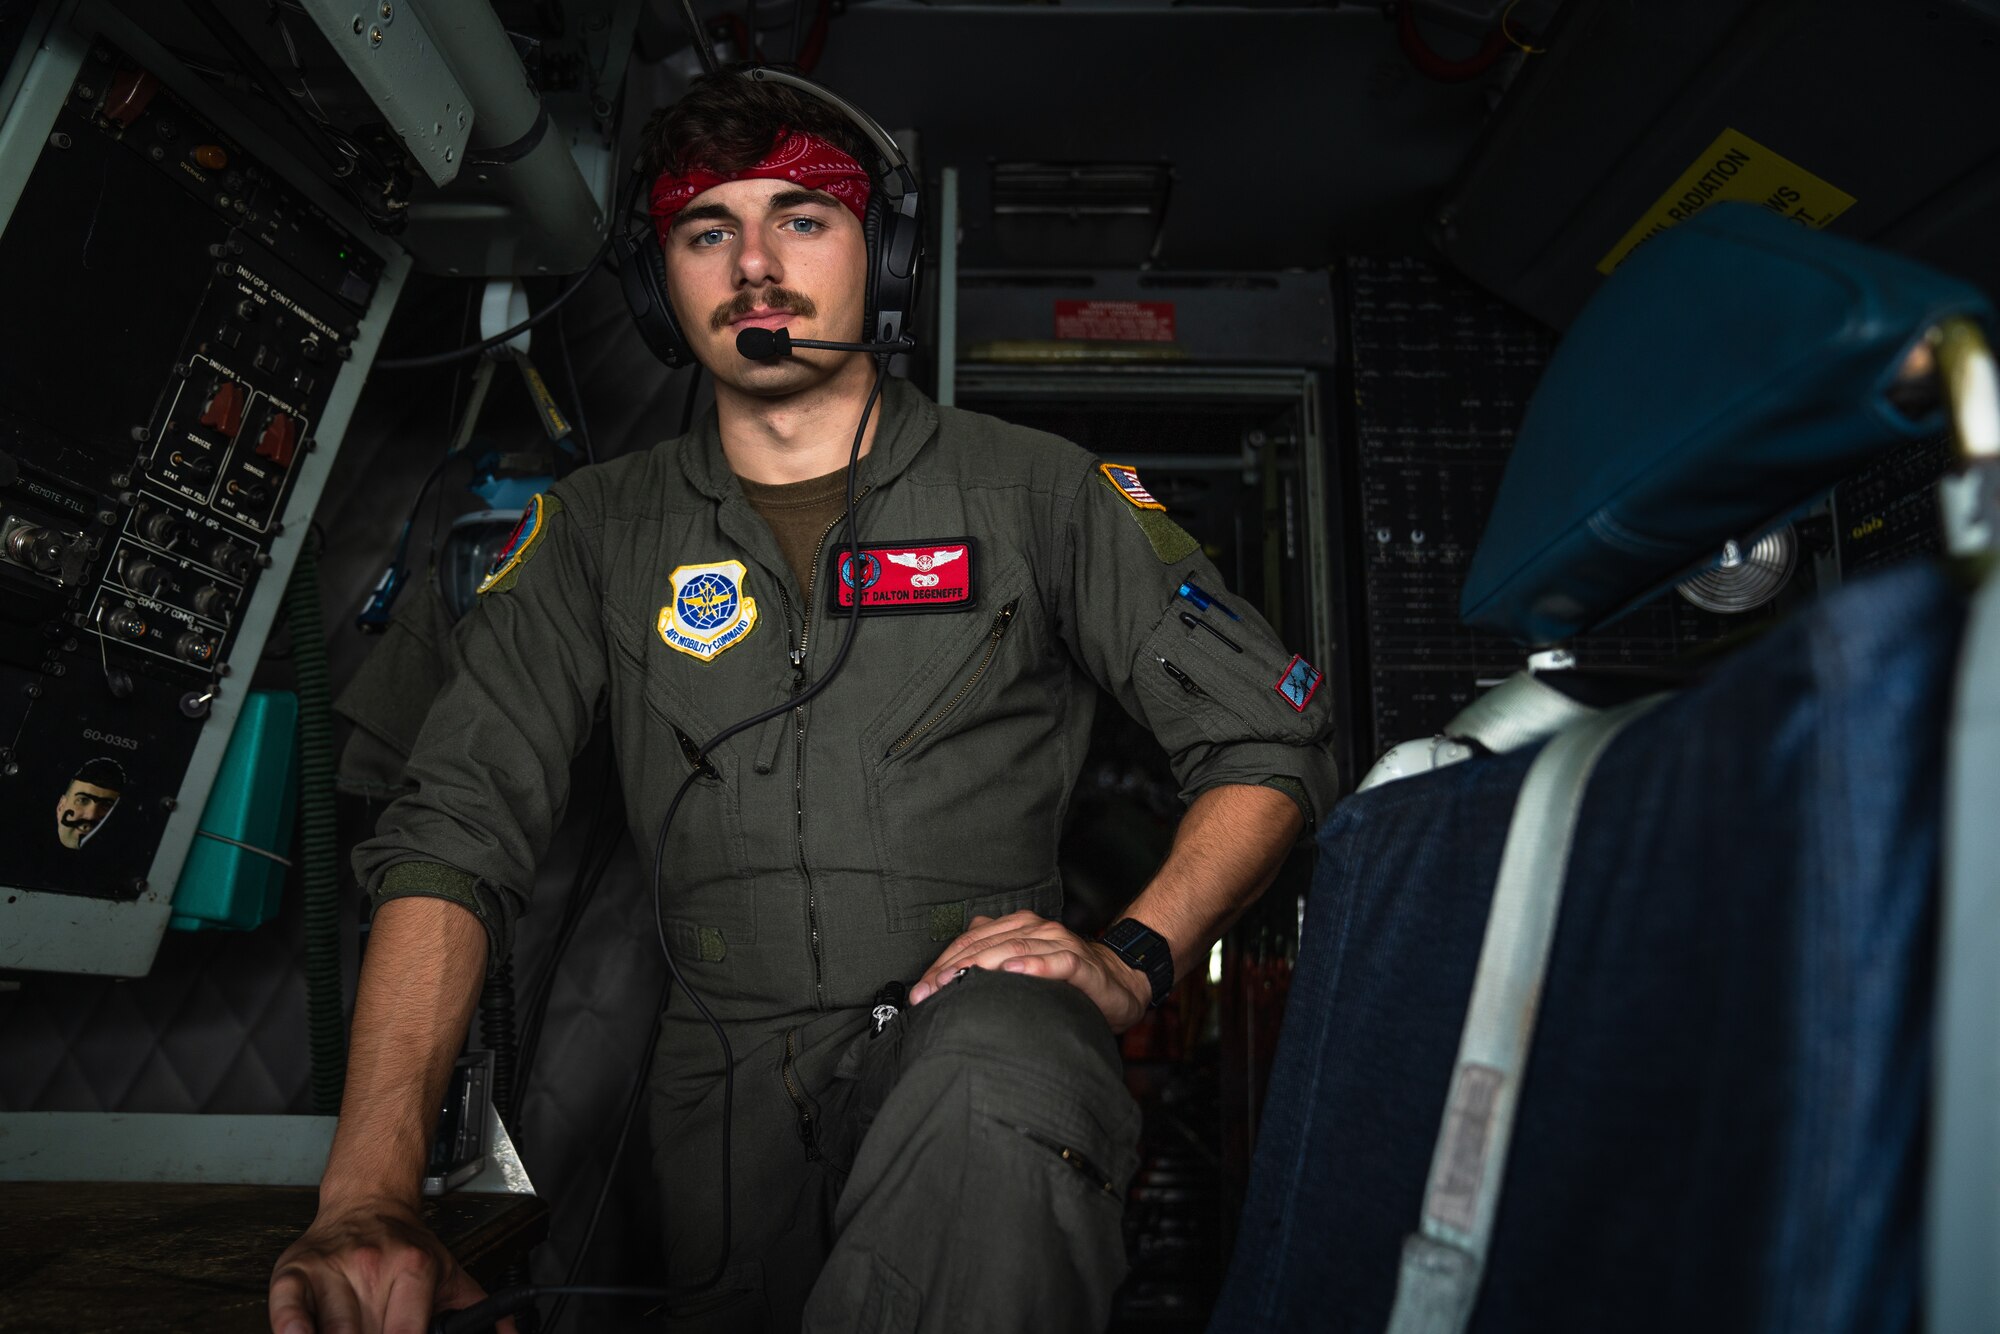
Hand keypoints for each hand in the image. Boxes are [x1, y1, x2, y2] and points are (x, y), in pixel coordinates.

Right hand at [268, 1195, 514, 1333]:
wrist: (369, 1201)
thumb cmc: (407, 1247)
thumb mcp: (451, 1272)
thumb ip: (480, 1311)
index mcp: (414, 1267)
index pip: (405, 1333)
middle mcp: (371, 1265)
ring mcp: (331, 1268)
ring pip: (330, 1331)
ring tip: (355, 1332)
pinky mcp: (294, 1271)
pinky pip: (286, 1308)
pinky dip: (290, 1329)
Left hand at [908, 910, 1152, 1032]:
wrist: (1119, 983)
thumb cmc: (1065, 980)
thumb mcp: (1023, 966)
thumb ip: (991, 955)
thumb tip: (949, 964)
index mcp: (1017, 927)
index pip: (970, 941)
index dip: (942, 964)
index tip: (919, 991)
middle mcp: (1036, 929)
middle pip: (986, 945)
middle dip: (953, 969)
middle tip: (929, 993)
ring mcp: (1059, 944)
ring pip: (1016, 949)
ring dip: (985, 966)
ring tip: (959, 982)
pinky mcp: (1082, 963)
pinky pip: (1058, 962)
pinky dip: (1037, 967)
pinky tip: (1017, 973)